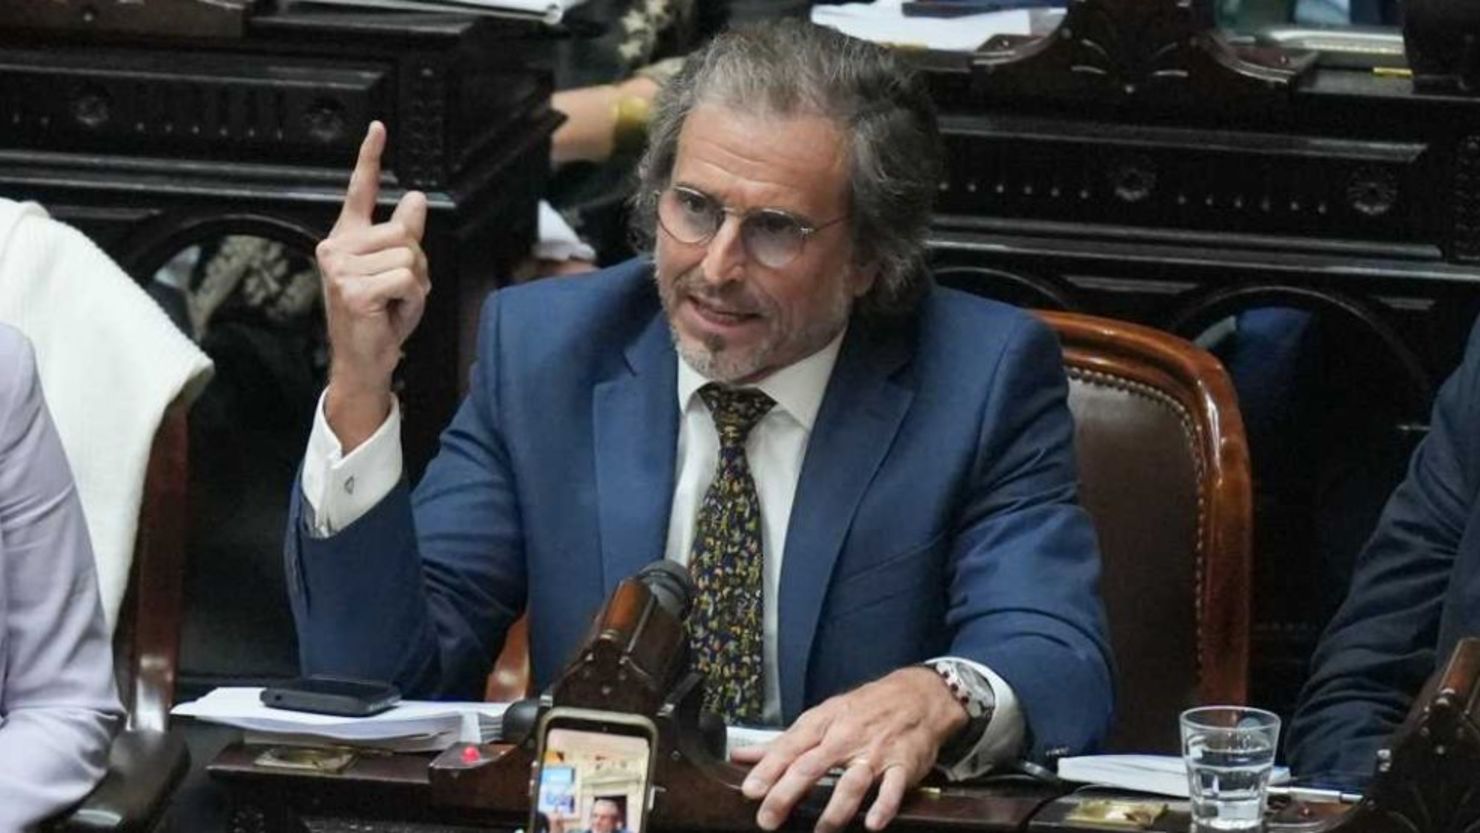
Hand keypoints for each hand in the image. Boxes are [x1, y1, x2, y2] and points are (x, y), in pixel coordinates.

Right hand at [317, 121, 429, 449]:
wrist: (364, 359)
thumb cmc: (379, 318)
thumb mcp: (400, 271)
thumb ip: (406, 237)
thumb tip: (415, 198)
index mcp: (346, 237)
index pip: (358, 190)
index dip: (369, 156)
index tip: (379, 127)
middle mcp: (336, 246)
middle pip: (404, 233)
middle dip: (416, 264)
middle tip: (398, 291)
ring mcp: (341, 268)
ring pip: (410, 256)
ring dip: (416, 285)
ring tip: (394, 303)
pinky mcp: (354, 289)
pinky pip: (408, 279)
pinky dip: (413, 300)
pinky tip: (393, 313)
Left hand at [732, 667, 967, 832]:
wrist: (918, 695)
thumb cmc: (862, 709)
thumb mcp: (821, 717)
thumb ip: (782, 742)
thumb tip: (740, 756)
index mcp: (823, 724)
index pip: (789, 748)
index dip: (768, 770)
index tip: (750, 791)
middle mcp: (846, 737)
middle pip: (812, 766)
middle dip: (787, 793)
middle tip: (768, 819)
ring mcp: (876, 752)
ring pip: (852, 781)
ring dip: (835, 810)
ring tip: (820, 832)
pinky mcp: (904, 765)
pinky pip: (893, 788)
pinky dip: (884, 806)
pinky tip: (871, 824)